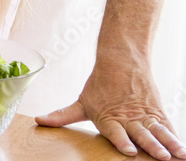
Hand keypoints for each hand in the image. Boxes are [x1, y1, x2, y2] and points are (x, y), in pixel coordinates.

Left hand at [36, 57, 185, 159]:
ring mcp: (144, 115)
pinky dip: (176, 138)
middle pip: (140, 133)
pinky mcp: (157, 113)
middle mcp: (128, 118)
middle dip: (151, 145)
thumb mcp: (81, 101)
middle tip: (160, 156)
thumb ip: (63, 115)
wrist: (121, 61)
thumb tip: (40, 121)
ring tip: (179, 155)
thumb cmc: (99, 86)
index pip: (115, 132)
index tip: (129, 151)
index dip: (122, 141)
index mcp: (108, 117)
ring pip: (158, 130)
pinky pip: (168, 127)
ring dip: (168, 142)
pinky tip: (184, 151)